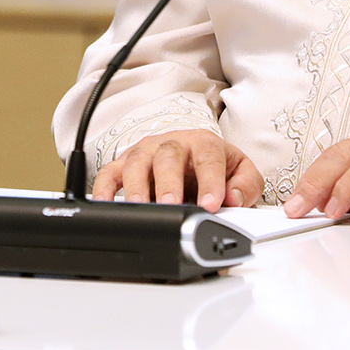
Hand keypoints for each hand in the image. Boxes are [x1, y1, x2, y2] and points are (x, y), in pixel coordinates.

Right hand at [91, 130, 264, 211]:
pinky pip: (109, 174)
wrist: (192, 155)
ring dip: (137, 185)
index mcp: (203, 143)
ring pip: (137, 162)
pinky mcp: (125, 165)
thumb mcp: (240, 171)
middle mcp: (172, 144)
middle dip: (169, 181)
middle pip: (167, 156)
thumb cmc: (214, 165)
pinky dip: (104, 188)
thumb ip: (246, 185)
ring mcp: (146, 153)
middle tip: (172, 204)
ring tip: (141, 206)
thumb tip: (234, 198)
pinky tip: (104, 204)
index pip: (208, 157)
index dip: (210, 181)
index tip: (212, 204)